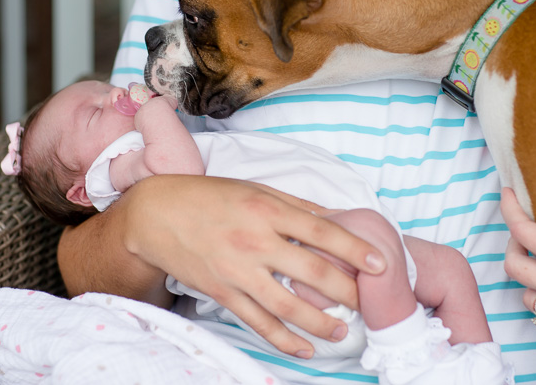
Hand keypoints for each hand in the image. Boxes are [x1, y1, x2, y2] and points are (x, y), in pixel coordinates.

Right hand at [120, 174, 385, 357]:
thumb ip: (294, 205)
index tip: (380, 263)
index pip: (321, 231)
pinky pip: (257, 321)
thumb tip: (333, 217)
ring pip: (287, 305)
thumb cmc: (207, 196)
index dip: (354, 248)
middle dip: (346, 291)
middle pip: (311, 272)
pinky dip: (283, 339)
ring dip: (320, 323)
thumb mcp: (253, 188)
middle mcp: (254, 240)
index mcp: (266, 209)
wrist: (155, 215)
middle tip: (369, 302)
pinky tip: (304, 347)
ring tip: (343, 331)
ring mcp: (237, 270)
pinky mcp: (222, 292)